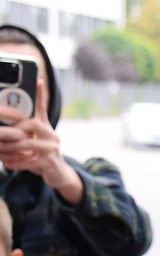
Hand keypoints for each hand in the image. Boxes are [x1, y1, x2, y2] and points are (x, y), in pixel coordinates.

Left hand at [0, 80, 82, 201]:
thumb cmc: (43, 156)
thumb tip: (10, 127)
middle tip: (2, 134)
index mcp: (46, 128)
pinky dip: (16, 163)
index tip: (39, 80)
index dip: (41, 94)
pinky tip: (6, 163)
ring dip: (11, 148)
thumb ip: (25, 133)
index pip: (43, 108)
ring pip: (29, 144)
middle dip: (16, 129)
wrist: (59, 175)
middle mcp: (52, 136)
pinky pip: (30, 161)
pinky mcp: (50, 163)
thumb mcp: (36, 142)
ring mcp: (53, 149)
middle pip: (33, 124)